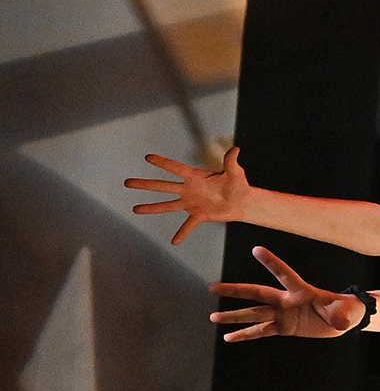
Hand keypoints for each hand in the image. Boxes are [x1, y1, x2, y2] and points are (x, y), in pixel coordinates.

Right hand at [128, 146, 252, 244]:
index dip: (163, 162)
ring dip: (152, 208)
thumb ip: (231, 162)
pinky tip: (174, 241)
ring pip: (167, 205)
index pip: (175, 168)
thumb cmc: (238, 184)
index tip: (147, 157)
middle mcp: (189, 189)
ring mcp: (191, 203)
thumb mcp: (235, 172)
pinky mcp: (198, 215)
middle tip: (127, 182)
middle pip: (163, 186)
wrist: (242, 201)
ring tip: (135, 209)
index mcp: (195, 177)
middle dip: (145, 185)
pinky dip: (182, 233)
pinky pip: (187, 225)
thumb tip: (235, 149)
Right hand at [209, 246, 364, 340]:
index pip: (284, 274)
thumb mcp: (345, 311)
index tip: (256, 249)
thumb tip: (342, 324)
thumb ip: (340, 316)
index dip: (272, 263)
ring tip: (213, 318)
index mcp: (301, 291)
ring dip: (233, 316)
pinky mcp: (284, 327)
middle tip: (212, 288)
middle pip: (257, 294)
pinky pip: (261, 332)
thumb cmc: (346, 309)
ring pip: (253, 315)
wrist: (343, 319)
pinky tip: (228, 337)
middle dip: (236, 291)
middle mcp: (287, 300)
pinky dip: (245, 335)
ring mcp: (283, 314)